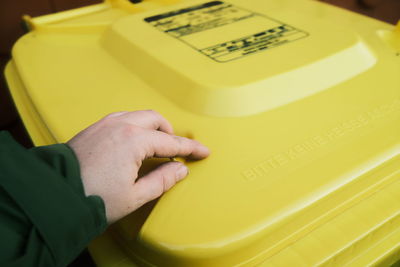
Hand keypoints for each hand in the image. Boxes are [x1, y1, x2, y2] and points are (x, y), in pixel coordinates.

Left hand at [67, 110, 209, 223]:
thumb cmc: (92, 198)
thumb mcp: (135, 196)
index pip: (171, 142)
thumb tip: (180, 170)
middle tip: (176, 150)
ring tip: (155, 145)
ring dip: (152, 126)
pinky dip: (135, 125)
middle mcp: (121, 125)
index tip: (203, 151)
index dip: (191, 148)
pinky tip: (133, 141)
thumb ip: (162, 180)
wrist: (55, 195)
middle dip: (170, 132)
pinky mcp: (94, 127)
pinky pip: (122, 118)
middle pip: (156, 120)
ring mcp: (105, 124)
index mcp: (134, 141)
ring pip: (139, 115)